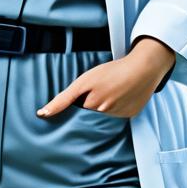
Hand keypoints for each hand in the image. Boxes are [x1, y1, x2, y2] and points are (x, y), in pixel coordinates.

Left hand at [35, 37, 175, 118]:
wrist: (143, 68)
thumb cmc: (113, 71)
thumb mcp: (85, 80)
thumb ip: (64, 99)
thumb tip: (43, 114)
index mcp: (91, 105)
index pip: (74, 115)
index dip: (67, 116)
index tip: (51, 119)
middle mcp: (104, 113)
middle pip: (88, 115)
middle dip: (87, 108)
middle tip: (96, 93)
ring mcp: (118, 115)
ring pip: (102, 115)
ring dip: (102, 107)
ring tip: (110, 91)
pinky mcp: (130, 115)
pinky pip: (117, 115)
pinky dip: (116, 107)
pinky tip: (120, 96)